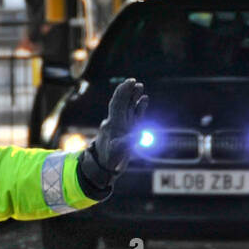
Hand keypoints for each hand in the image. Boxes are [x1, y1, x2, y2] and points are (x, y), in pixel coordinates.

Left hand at [76, 77, 148, 196]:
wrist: (105, 166)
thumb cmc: (109, 159)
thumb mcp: (117, 152)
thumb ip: (127, 143)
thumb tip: (138, 135)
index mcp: (112, 124)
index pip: (117, 104)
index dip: (122, 92)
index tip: (130, 82)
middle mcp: (117, 121)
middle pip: (122, 102)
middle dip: (128, 92)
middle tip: (135, 82)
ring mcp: (123, 125)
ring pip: (129, 107)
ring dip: (134, 97)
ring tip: (140, 87)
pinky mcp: (128, 129)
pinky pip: (134, 115)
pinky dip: (139, 107)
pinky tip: (144, 100)